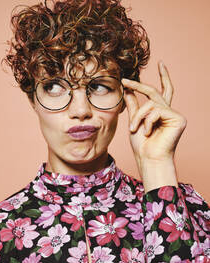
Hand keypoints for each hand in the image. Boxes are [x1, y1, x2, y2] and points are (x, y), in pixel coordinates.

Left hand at [122, 61, 186, 176]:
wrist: (148, 158)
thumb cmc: (142, 145)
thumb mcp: (134, 121)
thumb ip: (133, 105)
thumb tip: (128, 90)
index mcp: (159, 112)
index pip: (162, 91)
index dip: (163, 77)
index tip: (161, 63)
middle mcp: (168, 112)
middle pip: (155, 92)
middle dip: (139, 86)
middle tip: (125, 81)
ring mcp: (174, 115)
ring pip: (151, 103)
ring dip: (139, 116)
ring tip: (135, 129)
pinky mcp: (178, 118)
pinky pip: (157, 111)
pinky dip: (147, 121)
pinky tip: (148, 132)